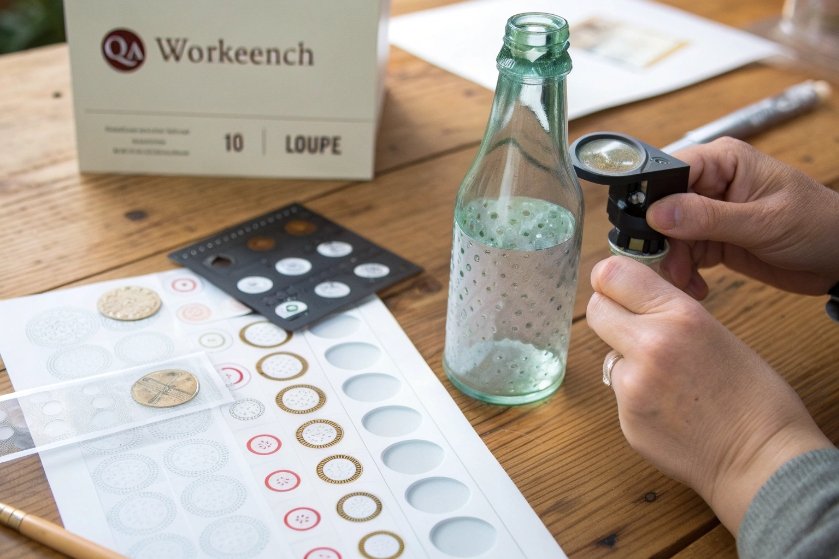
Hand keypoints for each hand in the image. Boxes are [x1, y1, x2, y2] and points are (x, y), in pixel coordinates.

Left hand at [587, 256, 832, 532]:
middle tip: (631, 328)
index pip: (613, 274)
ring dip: (627, 362)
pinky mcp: (625, 418)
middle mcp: (649, 344)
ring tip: (670, 383)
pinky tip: (670, 411)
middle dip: (609, 315)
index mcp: (679, 315)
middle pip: (596, 310)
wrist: (762, 458)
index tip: (616, 288)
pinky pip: (620, 393)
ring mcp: (633, 384)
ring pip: (609, 355)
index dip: (611, 282)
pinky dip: (637, 397)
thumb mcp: (715, 332)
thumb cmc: (754, 396)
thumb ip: (668, 315)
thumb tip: (634, 305)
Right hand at [646, 137, 838, 298]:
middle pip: (661, 207)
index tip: (648, 229)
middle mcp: (710, 183)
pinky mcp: (711, 239)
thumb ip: (708, 217)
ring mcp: (708, 213)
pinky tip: (694, 285)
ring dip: (671, 261)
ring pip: (667, 235)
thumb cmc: (818, 226)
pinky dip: (683, 272)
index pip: (671, 171)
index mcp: (723, 161)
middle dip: (661, 239)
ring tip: (685, 281)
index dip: (652, 198)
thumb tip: (657, 212)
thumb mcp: (762, 222)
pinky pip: (682, 254)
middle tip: (669, 265)